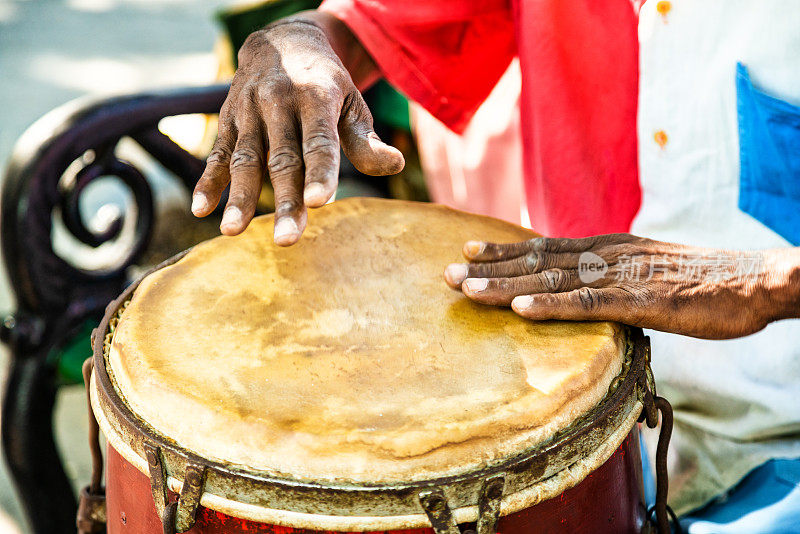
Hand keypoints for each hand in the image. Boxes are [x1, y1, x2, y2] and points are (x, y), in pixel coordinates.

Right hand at [192, 14, 403, 244]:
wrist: (281, 41)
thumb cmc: (326, 85)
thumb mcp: (351, 103)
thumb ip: (367, 139)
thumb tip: (396, 165)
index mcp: (316, 97)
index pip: (319, 142)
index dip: (320, 173)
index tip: (319, 203)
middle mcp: (278, 101)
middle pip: (282, 159)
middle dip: (284, 201)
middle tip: (287, 241)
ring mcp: (249, 110)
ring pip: (245, 159)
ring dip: (239, 197)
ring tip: (232, 231)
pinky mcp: (228, 119)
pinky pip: (217, 153)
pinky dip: (208, 181)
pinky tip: (202, 209)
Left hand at [443, 234, 798, 338]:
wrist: (751, 279)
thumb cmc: (702, 281)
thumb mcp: (648, 270)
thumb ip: (612, 277)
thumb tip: (585, 290)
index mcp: (608, 248)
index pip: (545, 247)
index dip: (504, 250)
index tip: (467, 250)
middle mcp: (606, 255)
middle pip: (536, 261)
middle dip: (488, 268)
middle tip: (444, 273)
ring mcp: (620, 277)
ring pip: (551, 280)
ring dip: (505, 285)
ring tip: (464, 288)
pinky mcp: (639, 301)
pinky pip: (587, 304)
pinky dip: (551, 306)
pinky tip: (520, 308)